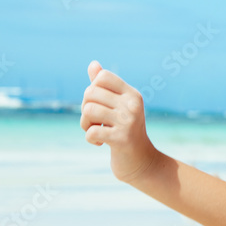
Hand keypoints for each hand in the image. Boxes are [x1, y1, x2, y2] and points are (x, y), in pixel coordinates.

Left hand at [81, 60, 158, 183]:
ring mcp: (128, 122)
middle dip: (85, 108)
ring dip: (85, 124)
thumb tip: (93, 64)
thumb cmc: (125, 131)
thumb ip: (105, 86)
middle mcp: (132, 105)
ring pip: (88, 111)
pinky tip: (100, 143)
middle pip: (91, 93)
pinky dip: (90, 139)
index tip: (99, 104)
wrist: (141, 161)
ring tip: (95, 131)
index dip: (93, 89)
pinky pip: (90, 132)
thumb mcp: (117, 106)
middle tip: (95, 121)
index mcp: (132, 94)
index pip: (103, 76)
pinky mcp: (121, 139)